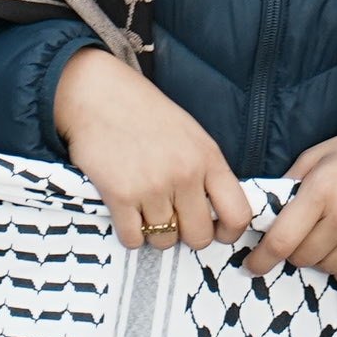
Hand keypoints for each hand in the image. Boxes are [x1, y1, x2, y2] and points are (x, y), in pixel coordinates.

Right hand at [57, 49, 251, 250]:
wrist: (99, 94)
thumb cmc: (144, 113)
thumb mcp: (190, 134)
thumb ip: (205, 171)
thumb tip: (215, 213)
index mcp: (207, 157)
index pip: (237, 213)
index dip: (229, 233)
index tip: (218, 233)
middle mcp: (184, 174)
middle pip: (199, 236)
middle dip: (187, 236)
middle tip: (174, 221)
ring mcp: (152, 186)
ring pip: (165, 241)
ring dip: (155, 233)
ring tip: (146, 210)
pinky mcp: (120, 195)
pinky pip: (133, 239)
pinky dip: (131, 234)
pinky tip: (128, 214)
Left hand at [240, 130, 336, 287]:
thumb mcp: (316, 157)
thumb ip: (287, 185)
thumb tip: (262, 216)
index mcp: (322, 190)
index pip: (282, 240)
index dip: (262, 258)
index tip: (253, 265)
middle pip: (303, 258)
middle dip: (296, 251)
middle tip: (305, 235)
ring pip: (328, 269)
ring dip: (322, 259)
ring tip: (333, 235)